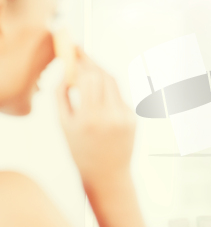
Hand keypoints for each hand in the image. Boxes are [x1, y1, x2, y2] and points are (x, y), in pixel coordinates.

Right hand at [56, 47, 136, 185]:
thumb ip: (62, 97)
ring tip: (88, 70)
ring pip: (113, 84)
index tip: (73, 52)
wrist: (107, 174)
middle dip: (92, 63)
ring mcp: (125, 117)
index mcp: (90, 118)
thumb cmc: (82, 151)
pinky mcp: (133, 118)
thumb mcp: (65, 126)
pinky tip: (99, 100)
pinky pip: (118, 97)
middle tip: (80, 53)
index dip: (81, 62)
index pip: (89, 78)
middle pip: (104, 76)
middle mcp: (110, 116)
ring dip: (100, 73)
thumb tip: (65, 72)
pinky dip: (107, 92)